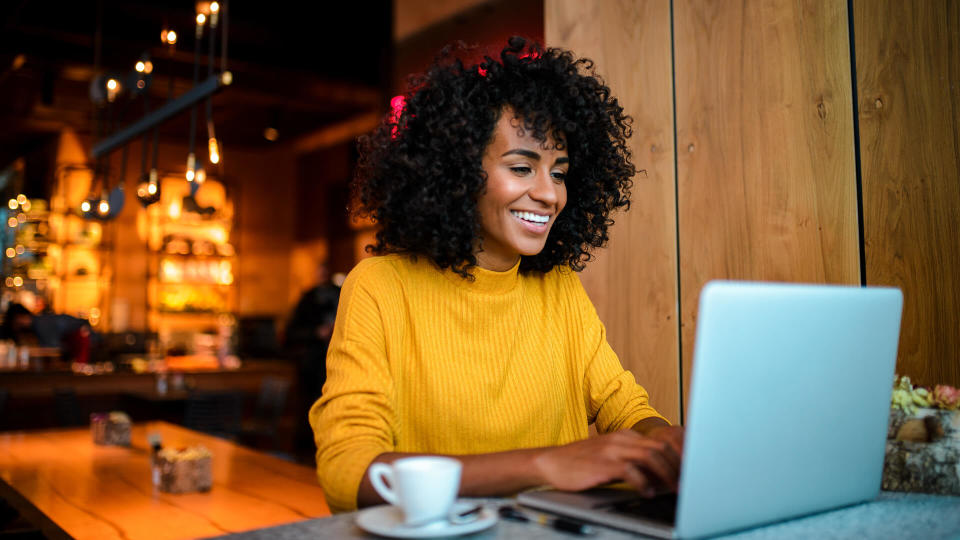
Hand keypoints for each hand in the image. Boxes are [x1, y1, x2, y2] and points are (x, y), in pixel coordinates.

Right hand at [533, 429, 681, 495]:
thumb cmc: (580, 463)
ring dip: (667, 474)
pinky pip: (631, 471)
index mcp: (625, 435)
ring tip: (673, 489)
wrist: (551, 462)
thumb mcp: (609, 457)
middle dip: (678, 466)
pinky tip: (647, 492)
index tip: (689, 472)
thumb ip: (633, 461)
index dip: (679, 457)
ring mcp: (612, 450)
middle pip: (661, 447)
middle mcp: (621, 439)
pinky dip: (644, 482)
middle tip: (687, 483)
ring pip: (651, 456)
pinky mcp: (603, 464)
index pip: (661, 441)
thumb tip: (659, 476)